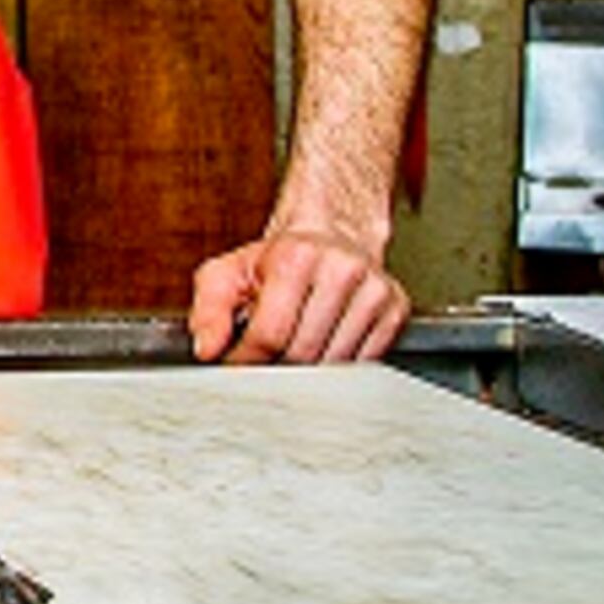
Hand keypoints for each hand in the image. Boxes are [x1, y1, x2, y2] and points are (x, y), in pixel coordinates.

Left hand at [188, 224, 408, 364]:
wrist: (332, 234)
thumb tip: (206, 348)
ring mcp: (375, 291)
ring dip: (309, 369)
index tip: (238, 361)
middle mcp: (342, 270)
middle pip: (303, 354)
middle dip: (277, 365)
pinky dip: (338, 366)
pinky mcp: (396, 311)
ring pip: (335, 364)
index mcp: (296, 257)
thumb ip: (207, 310)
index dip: (246, 359)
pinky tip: (324, 343)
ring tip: (294, 343)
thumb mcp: (227, 273)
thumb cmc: (278, 258)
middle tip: (265, 355)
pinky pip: (363, 363)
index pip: (269, 335)